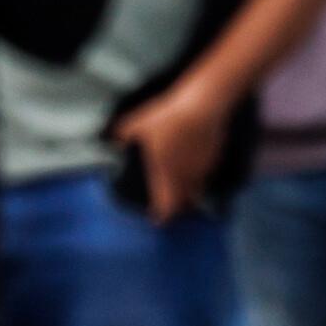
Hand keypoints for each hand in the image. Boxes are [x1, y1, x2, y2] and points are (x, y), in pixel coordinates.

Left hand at [106, 81, 229, 220]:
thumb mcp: (139, 123)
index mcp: (167, 176)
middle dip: (177, 208)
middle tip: (169, 205)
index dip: (161, 216)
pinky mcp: (215, 158)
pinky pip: (207, 174)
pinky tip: (195, 163)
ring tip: (182, 188)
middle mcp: (187, 179)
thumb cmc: (169, 119)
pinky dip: (200, 175)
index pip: (167, 208)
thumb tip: (110, 140)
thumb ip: (122, 134)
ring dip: (189, 193)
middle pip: (184, 205)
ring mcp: (203, 170)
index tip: (156, 219)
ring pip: (198, 191)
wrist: (202, 106)